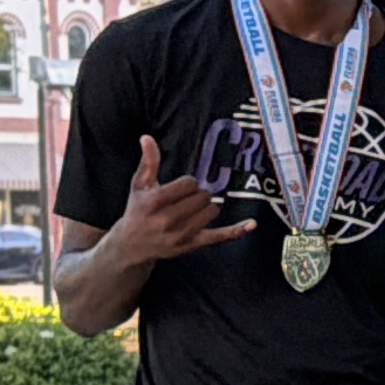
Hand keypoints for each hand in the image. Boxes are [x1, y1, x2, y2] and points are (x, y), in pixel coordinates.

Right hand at [107, 134, 251, 267]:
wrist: (132, 246)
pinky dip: (236, 231)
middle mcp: (168, 219)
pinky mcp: (192, 246)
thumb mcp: (139, 185)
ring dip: (207, 207)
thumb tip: (147, 138)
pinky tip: (252, 224)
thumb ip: (148, 162)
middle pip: (202, 196)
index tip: (181, 188)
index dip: (188, 183)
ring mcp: (181, 234)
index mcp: (155, 201)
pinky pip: (219, 237)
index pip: (189, 184)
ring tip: (193, 210)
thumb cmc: (137, 211)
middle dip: (198, 194)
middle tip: (186, 200)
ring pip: (212, 211)